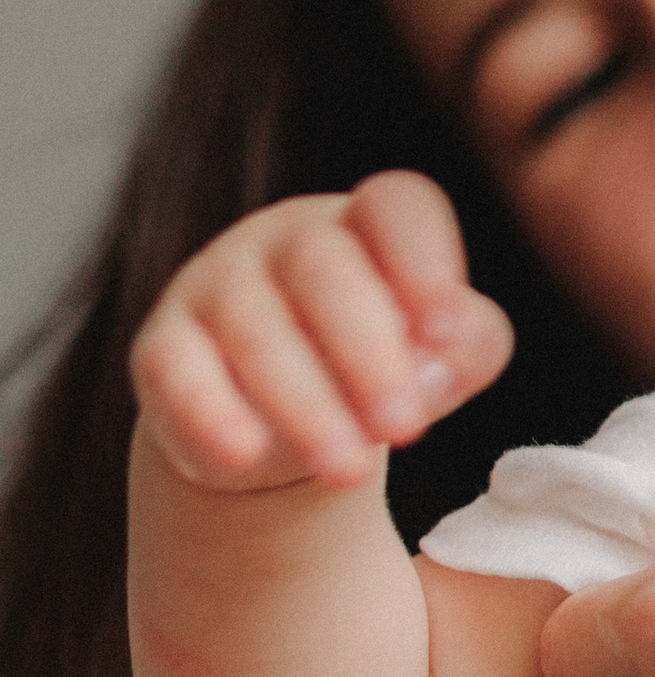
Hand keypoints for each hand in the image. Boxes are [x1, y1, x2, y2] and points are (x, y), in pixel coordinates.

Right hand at [129, 175, 513, 493]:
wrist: (277, 422)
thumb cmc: (379, 366)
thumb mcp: (443, 354)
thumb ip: (468, 345)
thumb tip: (441, 357)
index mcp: (367, 225)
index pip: (397, 207)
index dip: (424, 260)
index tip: (445, 328)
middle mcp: (287, 240)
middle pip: (323, 268)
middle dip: (368, 351)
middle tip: (403, 428)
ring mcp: (217, 284)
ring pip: (254, 326)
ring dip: (305, 401)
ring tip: (348, 469)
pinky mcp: (165, 344)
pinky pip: (177, 366)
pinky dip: (210, 410)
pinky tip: (246, 452)